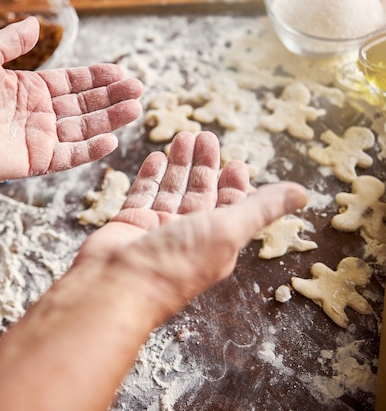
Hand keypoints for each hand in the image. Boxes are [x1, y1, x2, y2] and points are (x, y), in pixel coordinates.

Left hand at [0, 16, 143, 183]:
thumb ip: (12, 40)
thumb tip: (34, 22)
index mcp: (29, 88)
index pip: (72, 82)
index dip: (97, 78)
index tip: (122, 72)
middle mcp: (38, 114)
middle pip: (83, 105)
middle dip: (111, 97)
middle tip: (138, 90)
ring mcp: (37, 138)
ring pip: (82, 129)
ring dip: (109, 120)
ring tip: (134, 109)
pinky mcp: (34, 161)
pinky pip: (68, 155)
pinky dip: (90, 150)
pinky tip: (112, 139)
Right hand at [74, 130, 306, 316]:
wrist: (118, 285)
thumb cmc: (176, 263)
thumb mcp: (229, 231)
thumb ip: (261, 208)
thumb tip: (302, 193)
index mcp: (215, 240)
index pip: (230, 207)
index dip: (235, 184)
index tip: (236, 162)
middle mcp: (187, 235)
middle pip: (199, 193)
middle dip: (205, 165)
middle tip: (206, 136)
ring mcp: (156, 228)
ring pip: (171, 189)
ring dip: (179, 164)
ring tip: (183, 136)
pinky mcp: (130, 223)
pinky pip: (143, 193)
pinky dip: (150, 175)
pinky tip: (156, 157)